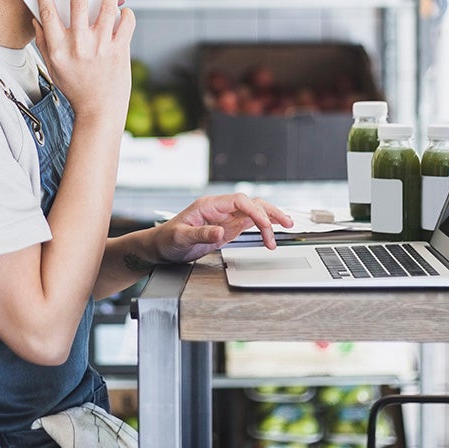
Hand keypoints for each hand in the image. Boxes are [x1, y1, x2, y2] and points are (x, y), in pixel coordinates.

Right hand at [32, 0, 132, 124]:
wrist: (99, 110)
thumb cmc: (75, 88)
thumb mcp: (53, 68)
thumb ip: (45, 43)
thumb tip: (37, 20)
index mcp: (59, 49)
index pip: (48, 14)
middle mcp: (79, 46)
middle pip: (77, 3)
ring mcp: (101, 47)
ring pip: (106, 8)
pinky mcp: (119, 50)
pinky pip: (126, 23)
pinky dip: (126, 14)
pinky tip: (122, 12)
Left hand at [154, 194, 293, 263]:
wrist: (162, 246)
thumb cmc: (167, 238)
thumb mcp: (181, 237)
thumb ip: (201, 233)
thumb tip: (220, 232)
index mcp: (209, 205)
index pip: (239, 201)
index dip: (255, 210)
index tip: (265, 225)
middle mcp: (220, 209)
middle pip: (251, 203)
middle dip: (269, 212)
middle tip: (285, 225)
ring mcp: (225, 218)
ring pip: (253, 212)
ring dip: (270, 217)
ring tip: (287, 225)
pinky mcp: (228, 228)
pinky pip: (249, 223)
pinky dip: (263, 226)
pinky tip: (273, 231)